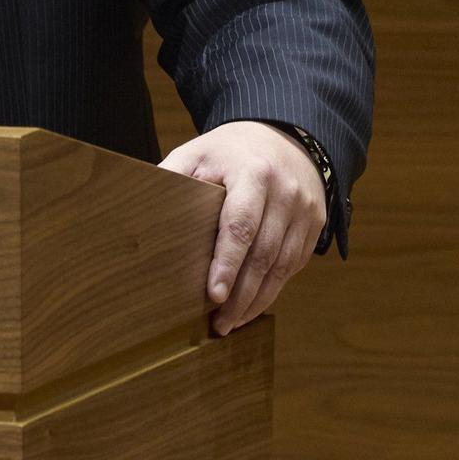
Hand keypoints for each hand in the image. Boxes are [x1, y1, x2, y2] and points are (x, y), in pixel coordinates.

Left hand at [159, 120, 325, 335]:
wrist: (285, 135)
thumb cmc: (229, 151)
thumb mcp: (198, 152)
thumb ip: (173, 176)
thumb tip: (142, 208)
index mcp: (253, 173)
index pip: (240, 225)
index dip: (227, 263)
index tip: (212, 295)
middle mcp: (286, 193)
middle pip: (264, 254)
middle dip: (241, 294)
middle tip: (218, 324)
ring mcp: (306, 210)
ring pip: (282, 266)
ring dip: (258, 300)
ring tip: (232, 322)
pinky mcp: (316, 224)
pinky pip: (294, 264)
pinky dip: (274, 288)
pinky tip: (253, 304)